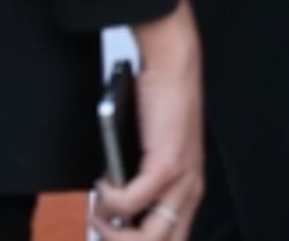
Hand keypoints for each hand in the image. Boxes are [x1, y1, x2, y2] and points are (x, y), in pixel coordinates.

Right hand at [91, 0, 203, 239]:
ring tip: (97, 214)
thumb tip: (113, 211)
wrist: (173, 65)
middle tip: (100, 230)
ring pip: (147, 240)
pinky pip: (128, 203)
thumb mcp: (156, 154)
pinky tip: (100, 183)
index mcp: (190, 191)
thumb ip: (143, 184)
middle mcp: (190, 191)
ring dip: (113, 233)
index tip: (112, 238)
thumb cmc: (162, 103)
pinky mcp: (166, 166)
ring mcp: (181, 181)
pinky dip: (107, 200)